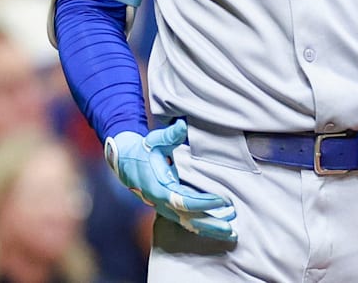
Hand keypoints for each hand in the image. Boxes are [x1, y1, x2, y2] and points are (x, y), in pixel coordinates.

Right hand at [105, 121, 236, 241]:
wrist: (126, 163)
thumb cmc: (142, 151)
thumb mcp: (153, 141)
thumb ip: (170, 135)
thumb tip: (181, 125)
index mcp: (159, 188)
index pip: (184, 201)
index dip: (203, 202)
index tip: (222, 201)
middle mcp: (162, 203)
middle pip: (189, 219)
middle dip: (210, 224)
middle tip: (231, 227)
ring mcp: (165, 209)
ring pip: (189, 224)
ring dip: (210, 229)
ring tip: (231, 233)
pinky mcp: (170, 209)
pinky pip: (188, 222)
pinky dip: (203, 227)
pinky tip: (219, 229)